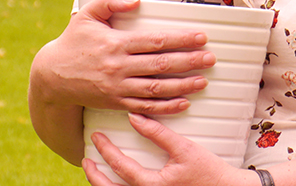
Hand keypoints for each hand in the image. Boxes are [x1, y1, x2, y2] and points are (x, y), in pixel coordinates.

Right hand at [32, 0, 216, 114]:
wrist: (52, 76)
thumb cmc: (73, 42)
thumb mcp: (87, 16)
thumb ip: (110, 2)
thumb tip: (135, 1)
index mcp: (116, 43)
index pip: (155, 41)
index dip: (180, 40)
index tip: (200, 37)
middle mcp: (119, 67)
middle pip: (160, 65)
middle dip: (189, 62)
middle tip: (210, 58)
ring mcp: (118, 87)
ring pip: (156, 89)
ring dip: (182, 86)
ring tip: (203, 81)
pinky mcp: (115, 103)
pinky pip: (144, 107)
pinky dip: (165, 107)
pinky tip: (182, 103)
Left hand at [83, 113, 254, 185]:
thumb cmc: (209, 172)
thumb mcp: (185, 149)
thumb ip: (158, 133)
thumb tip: (134, 116)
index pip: (121, 167)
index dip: (106, 150)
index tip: (97, 137)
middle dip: (94, 175)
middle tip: (86, 159)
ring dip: (103, 185)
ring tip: (95, 171)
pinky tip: (116, 181)